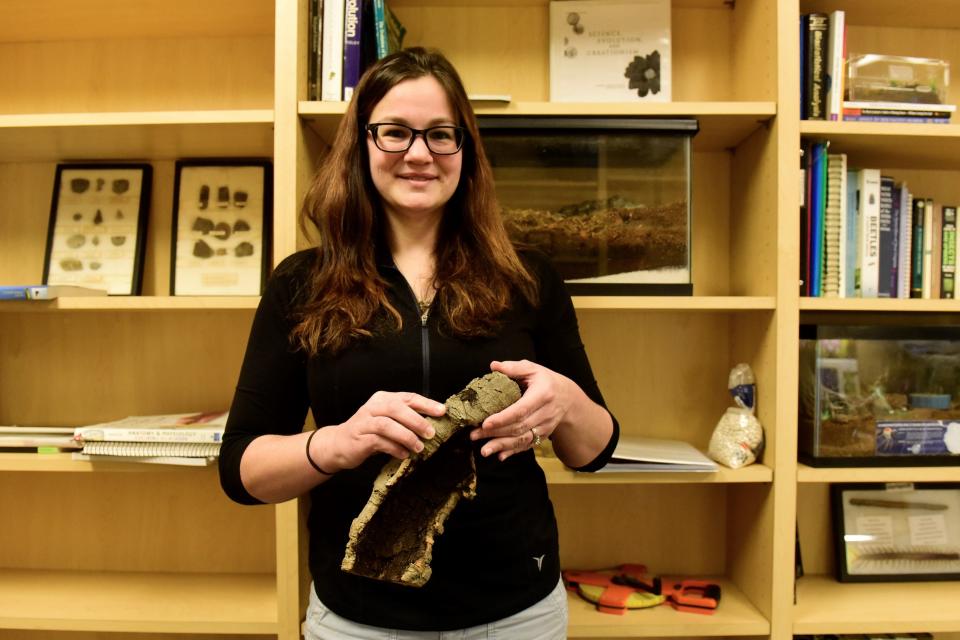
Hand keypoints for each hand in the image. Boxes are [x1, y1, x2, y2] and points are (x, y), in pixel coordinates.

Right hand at [324, 391, 444, 470]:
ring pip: (387, 424)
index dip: (426, 404)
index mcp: (383, 399)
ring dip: (406, 436)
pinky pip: (379, 442)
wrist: (338, 444)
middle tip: (431, 433)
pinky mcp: (359, 438)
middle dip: (417, 420)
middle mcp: (373, 407)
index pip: (408, 397)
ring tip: (419, 447)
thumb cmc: (368, 432)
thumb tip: (433, 425)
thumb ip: (405, 420)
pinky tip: (403, 454)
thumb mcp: (387, 421)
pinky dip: (394, 448)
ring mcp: (364, 422)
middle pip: (397, 408)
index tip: (442, 411)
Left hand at [470, 360, 573, 460]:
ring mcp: (546, 427)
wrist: (568, 397)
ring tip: (484, 450)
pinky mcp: (544, 435)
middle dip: (495, 433)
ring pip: (523, 440)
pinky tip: (499, 455)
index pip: (521, 410)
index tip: (485, 423)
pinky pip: (527, 446)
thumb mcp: (533, 369)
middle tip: (474, 435)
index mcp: (543, 395)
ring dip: (502, 446)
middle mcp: (546, 413)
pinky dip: (513, 451)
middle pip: (519, 427)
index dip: (503, 418)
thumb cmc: (546, 381)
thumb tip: (493, 366)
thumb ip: (513, 368)